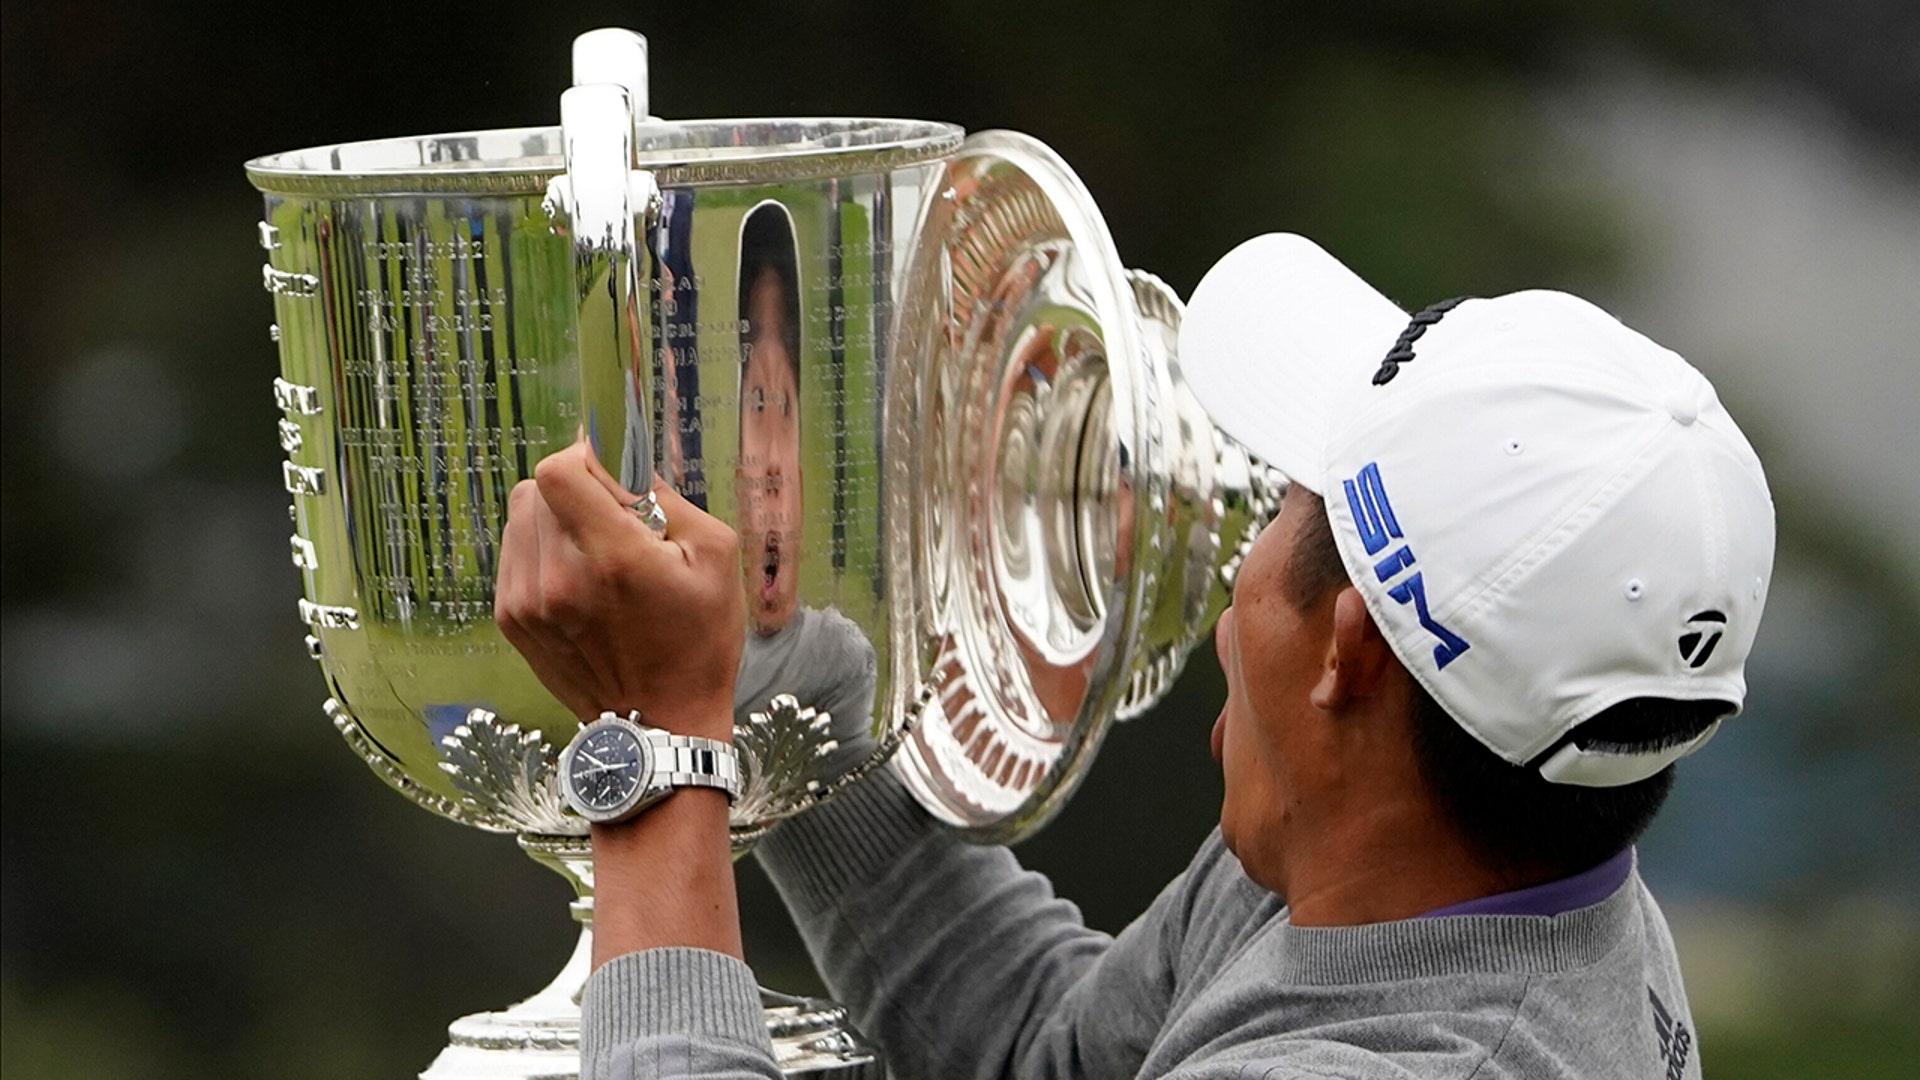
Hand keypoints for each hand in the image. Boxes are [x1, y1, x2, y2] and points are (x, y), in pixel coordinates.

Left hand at [495, 441, 743, 739]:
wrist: (660, 723)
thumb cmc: (699, 639)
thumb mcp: (713, 555)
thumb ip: (665, 495)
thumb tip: (622, 456)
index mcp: (613, 556)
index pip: (560, 469)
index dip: (585, 455)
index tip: (611, 467)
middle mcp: (558, 577)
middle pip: (537, 487)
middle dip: (576, 487)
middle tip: (614, 515)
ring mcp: (526, 601)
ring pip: (521, 516)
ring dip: (556, 517)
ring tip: (596, 551)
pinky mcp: (510, 618)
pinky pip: (515, 552)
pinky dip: (543, 550)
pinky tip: (579, 579)